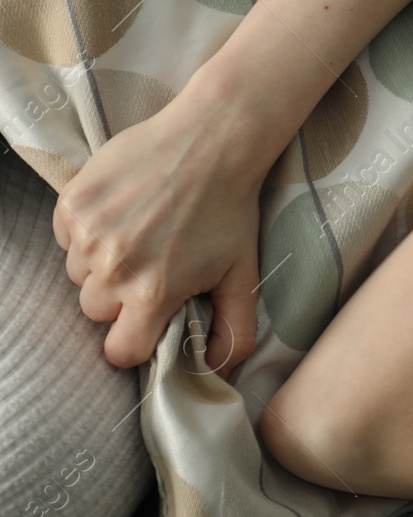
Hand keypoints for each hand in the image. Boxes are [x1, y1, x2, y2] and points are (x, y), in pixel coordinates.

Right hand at [52, 89, 264, 379]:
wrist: (212, 141)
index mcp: (153, 293)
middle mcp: (114, 268)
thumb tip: (220, 375)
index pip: (120, 351)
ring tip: (142, 233)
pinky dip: (88, 230)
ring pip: (78, 275)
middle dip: (121, 296)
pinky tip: (124, 212)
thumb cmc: (230, 210)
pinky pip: (66, 237)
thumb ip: (233, 334)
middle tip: (154, 262)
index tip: (150, 318)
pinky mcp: (72, 204)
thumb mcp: (242, 275)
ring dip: (103, 262)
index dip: (136, 339)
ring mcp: (88, 235)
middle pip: (97, 311)